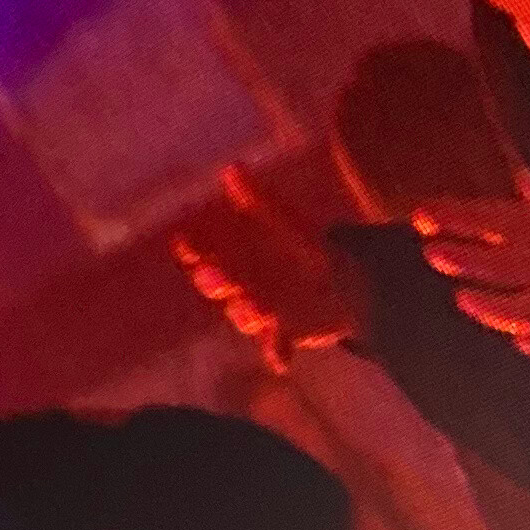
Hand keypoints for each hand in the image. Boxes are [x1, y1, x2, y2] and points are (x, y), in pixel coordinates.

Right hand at [173, 183, 360, 363]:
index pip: (204, 252)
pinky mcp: (282, 333)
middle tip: (214, 275)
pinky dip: (276, 353)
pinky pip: (274, 345)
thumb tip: (231, 167)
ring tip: (255, 309)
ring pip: (244, 314)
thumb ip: (258, 200)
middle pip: (218, 285)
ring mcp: (259, 310)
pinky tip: (281, 362)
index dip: (194, 249)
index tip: (185, 243)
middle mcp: (242, 285)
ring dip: (246, 313)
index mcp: (237, 256)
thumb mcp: (285, 223)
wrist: (344, 284)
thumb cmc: (305, 250)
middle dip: (214, 281)